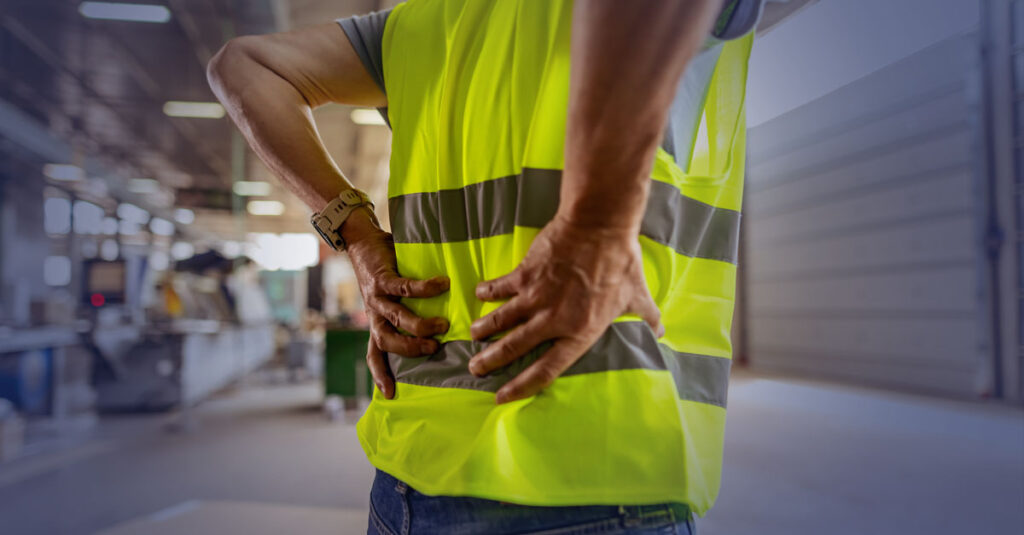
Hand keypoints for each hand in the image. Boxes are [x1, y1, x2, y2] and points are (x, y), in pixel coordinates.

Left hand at [343, 208, 449, 398]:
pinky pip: (404, 287)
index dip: (380, 374)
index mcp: (376, 323)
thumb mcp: (392, 299)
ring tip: (443, 324)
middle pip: (387, 341)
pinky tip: (443, 284)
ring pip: (396, 318)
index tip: (390, 394)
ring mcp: (376, 298)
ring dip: (420, 325)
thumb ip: (408, 312)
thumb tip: (443, 326)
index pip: (374, 354)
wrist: (362, 242)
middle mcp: (374, 314)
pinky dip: (425, 288)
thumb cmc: (384, 272)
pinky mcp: (382, 279)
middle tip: (434, 349)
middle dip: (409, 349)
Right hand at [468, 215, 662, 403]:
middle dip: (492, 361)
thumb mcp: (638, 295)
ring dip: (485, 330)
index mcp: (580, 332)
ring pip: (502, 320)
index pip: (547, 369)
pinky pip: (501, 287)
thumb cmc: (620, 262)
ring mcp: (536, 296)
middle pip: (515, 348)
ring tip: (472, 336)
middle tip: (475, 369)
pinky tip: (480, 294)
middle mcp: (553, 319)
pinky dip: (489, 291)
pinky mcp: (526, 274)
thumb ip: (647, 318)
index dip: (522, 386)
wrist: (599, 226)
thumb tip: (661, 333)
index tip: (503, 396)